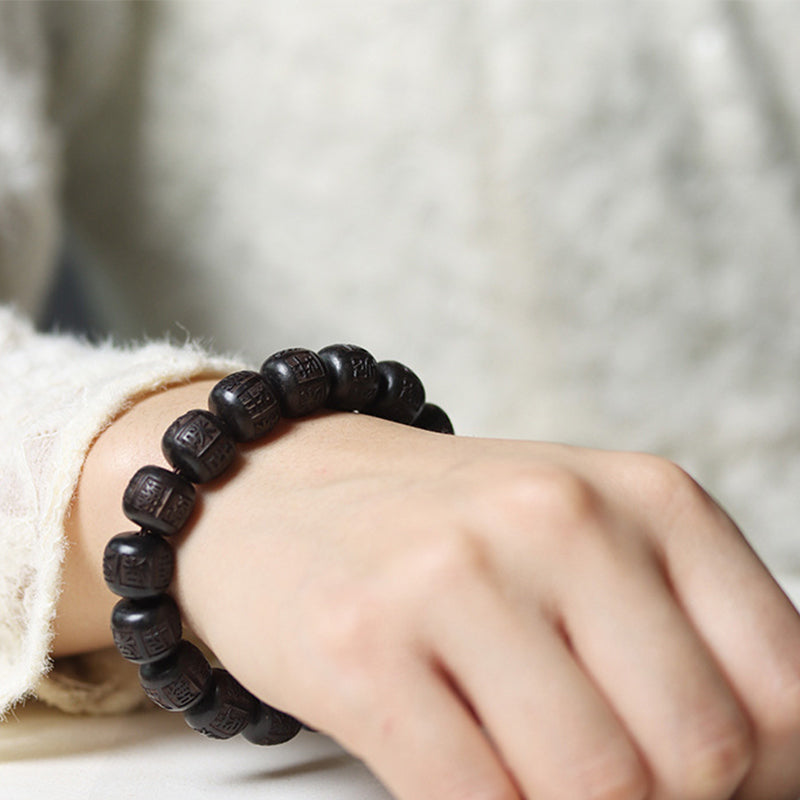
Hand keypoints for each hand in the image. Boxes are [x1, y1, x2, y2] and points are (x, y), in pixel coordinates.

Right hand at [61, 381, 799, 799]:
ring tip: (525, 765)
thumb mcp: (583, 538)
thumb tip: (758, 777)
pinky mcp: (363, 644)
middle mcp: (555, 518)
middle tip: (603, 776)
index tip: (708, 784)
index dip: (767, 775)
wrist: (281, 485)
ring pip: (591, 791)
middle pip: (697, 754)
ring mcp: (453, 576)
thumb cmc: (445, 525)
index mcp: (644, 494)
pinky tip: (466, 770)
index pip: (783, 689)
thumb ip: (673, 638)